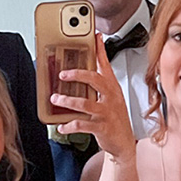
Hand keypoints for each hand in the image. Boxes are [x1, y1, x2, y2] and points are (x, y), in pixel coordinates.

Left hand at [52, 34, 135, 161]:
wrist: (124, 143)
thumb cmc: (115, 119)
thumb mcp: (111, 98)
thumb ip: (99, 84)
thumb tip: (84, 71)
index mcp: (112, 88)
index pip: (105, 65)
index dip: (100, 50)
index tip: (95, 36)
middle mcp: (111, 98)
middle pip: (95, 80)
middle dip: (77, 74)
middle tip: (63, 74)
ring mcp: (107, 113)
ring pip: (85, 103)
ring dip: (68, 100)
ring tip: (55, 98)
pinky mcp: (102, 128)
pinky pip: (82, 125)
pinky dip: (69, 126)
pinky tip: (62, 126)